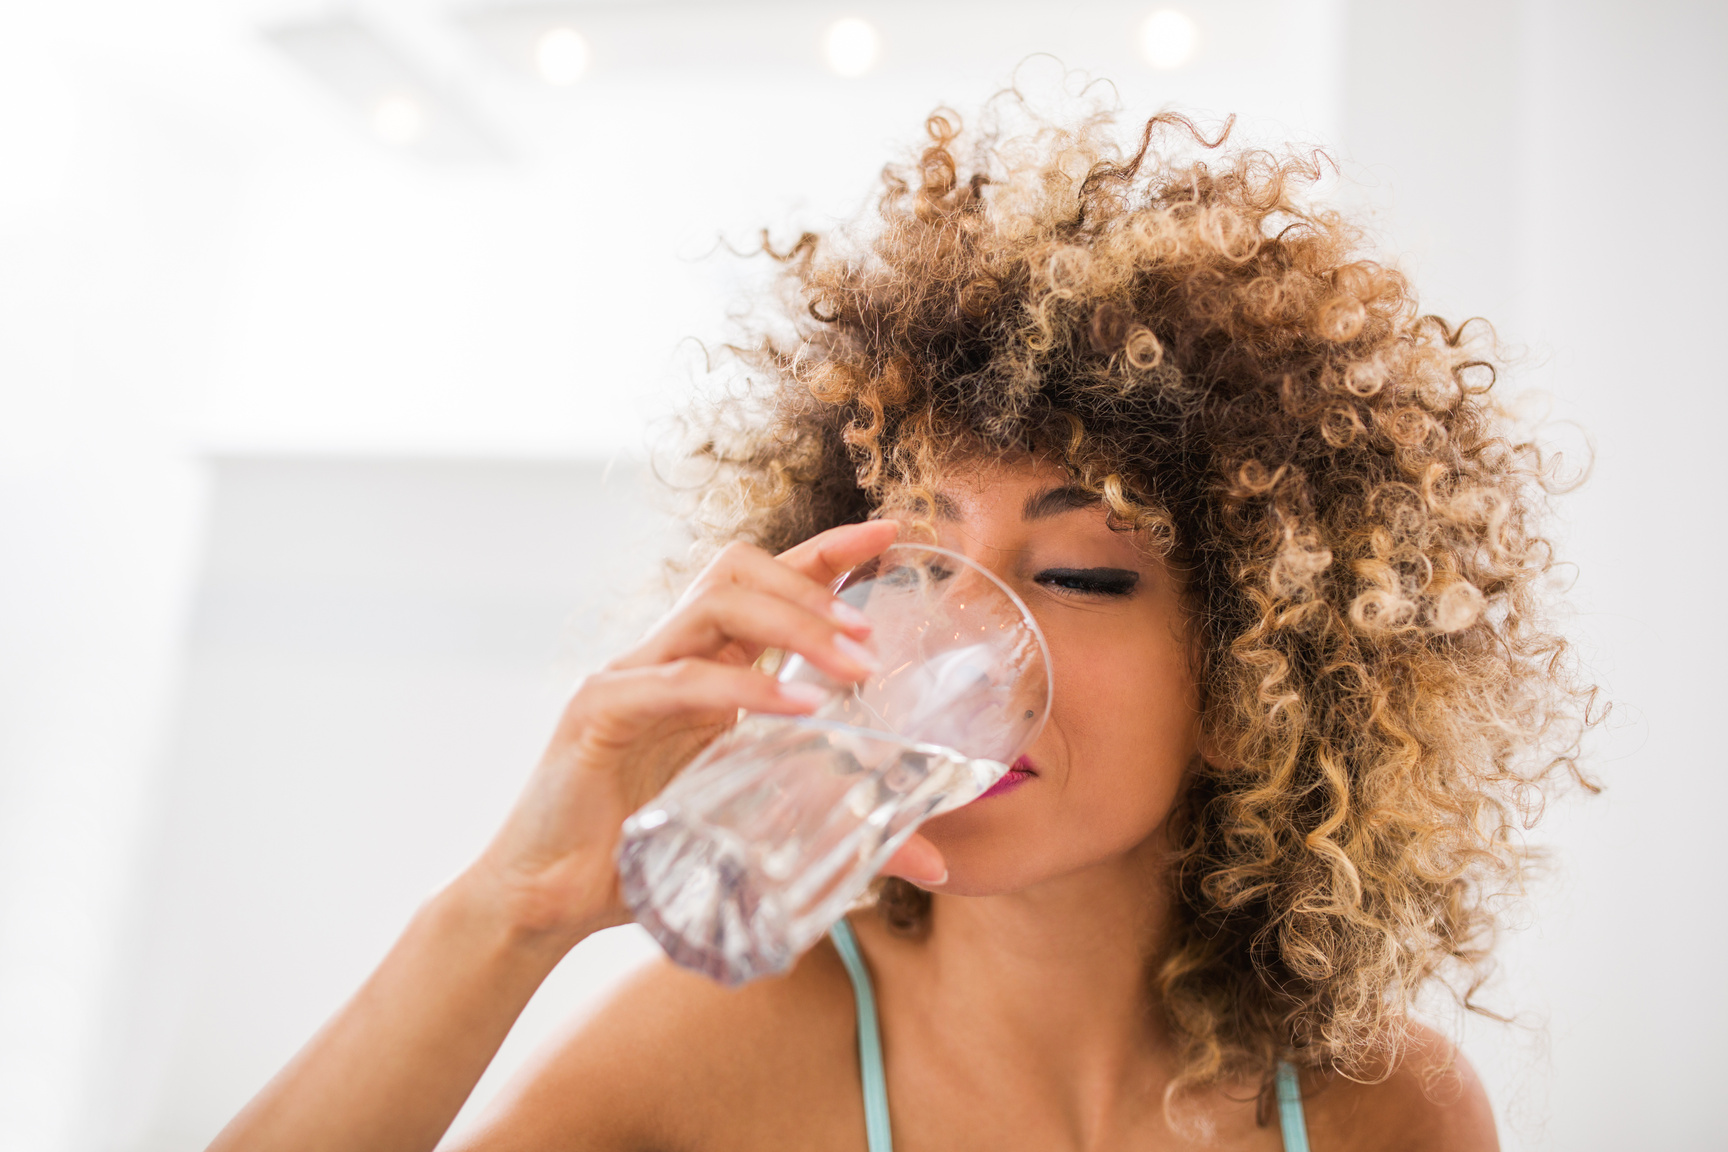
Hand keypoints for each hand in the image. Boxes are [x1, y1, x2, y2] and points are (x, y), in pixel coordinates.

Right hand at [459, 519, 947, 945]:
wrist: (549, 901)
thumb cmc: (647, 859)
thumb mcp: (756, 831)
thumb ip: (839, 829)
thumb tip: (932, 860)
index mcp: (701, 667)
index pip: (766, 583)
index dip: (828, 551)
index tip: (894, 533)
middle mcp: (665, 655)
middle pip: (739, 570)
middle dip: (815, 585)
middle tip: (875, 635)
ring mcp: (628, 675)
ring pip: (712, 603)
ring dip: (793, 622)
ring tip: (852, 665)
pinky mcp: (598, 712)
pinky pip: (679, 681)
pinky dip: (742, 688)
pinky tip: (795, 710)